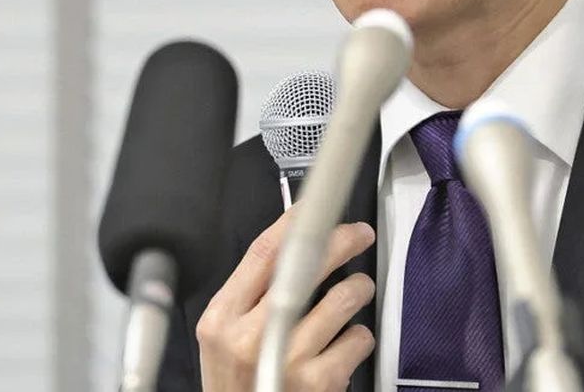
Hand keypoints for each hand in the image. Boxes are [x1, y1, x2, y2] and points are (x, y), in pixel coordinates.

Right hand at [196, 207, 376, 391]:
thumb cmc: (238, 384)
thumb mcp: (224, 337)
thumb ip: (250, 295)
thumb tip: (293, 245)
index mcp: (222, 317)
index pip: (263, 251)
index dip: (297, 222)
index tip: (319, 208)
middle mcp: (251, 337)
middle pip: (305, 266)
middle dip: (340, 240)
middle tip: (359, 234)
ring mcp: (286, 359)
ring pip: (342, 298)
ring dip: (358, 288)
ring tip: (356, 293)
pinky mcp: (318, 382)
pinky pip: (358, 338)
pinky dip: (361, 336)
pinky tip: (349, 342)